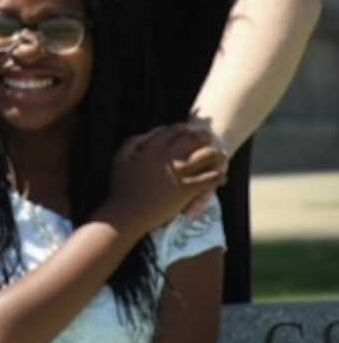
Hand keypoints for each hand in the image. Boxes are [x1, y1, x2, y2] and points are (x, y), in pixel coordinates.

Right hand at [109, 124, 223, 232]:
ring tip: (222, 154)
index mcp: (153, 146)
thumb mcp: (120, 156)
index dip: (184, 128)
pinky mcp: (187, 189)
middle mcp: (169, 156)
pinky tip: (223, 176)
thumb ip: (135, 141)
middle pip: (193, 140)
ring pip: (205, 157)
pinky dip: (218, 177)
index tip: (189, 129)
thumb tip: (151, 133)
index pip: (174, 131)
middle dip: (203, 137)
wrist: (127, 214)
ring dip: (215, 154)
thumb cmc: (121, 186)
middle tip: (210, 137)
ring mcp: (180, 173)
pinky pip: (208, 180)